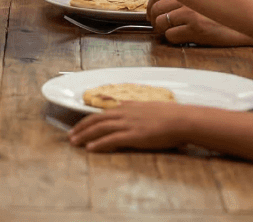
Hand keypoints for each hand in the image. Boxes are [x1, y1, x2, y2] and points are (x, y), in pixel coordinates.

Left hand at [69, 102, 187, 151]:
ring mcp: (128, 124)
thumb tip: (126, 105)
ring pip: (100, 128)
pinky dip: (98, 144)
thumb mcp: (149, 107)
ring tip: (74, 142)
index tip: (79, 126)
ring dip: (84, 135)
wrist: (182, 120)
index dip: (88, 120)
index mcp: (128, 107)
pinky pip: (111, 140)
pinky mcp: (134, 136)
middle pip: (96, 119)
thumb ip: (136, 108)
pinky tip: (89, 148)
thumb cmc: (171, 116)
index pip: (102, 113)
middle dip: (81, 127)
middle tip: (70, 135)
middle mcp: (125, 113)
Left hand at [146, 0, 251, 46]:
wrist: (248, 26)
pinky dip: (172, 40)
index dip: (152, 5)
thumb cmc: (227, 14)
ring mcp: (191, 12)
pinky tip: (182, 39)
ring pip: (161, 22)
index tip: (153, 13)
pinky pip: (171, 36)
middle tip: (159, 26)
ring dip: (162, 30)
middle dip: (154, 20)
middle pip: (156, 9)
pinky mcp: (197, 28)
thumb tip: (165, 0)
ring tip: (170, 33)